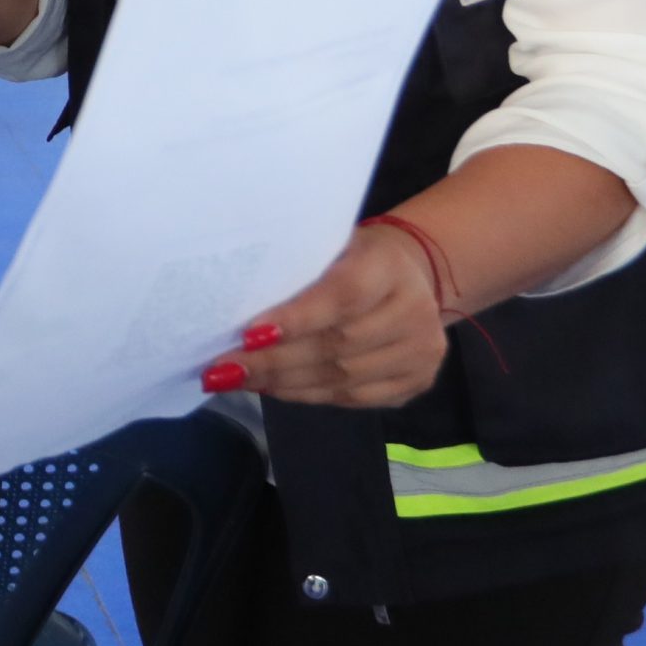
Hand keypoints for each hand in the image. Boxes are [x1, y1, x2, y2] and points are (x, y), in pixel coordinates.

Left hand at [201, 223, 448, 408]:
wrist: (413, 274)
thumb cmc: (353, 257)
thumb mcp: (330, 246)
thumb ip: (298, 272)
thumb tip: (237, 311)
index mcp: (390, 266)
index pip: (343, 296)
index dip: (296, 319)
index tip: (248, 335)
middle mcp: (415, 312)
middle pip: (338, 346)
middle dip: (274, 360)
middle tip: (224, 368)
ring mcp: (421, 352)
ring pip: (343, 379)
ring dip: (284, 383)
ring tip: (238, 380)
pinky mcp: (417, 383)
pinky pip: (353, 399)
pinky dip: (307, 395)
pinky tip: (272, 389)